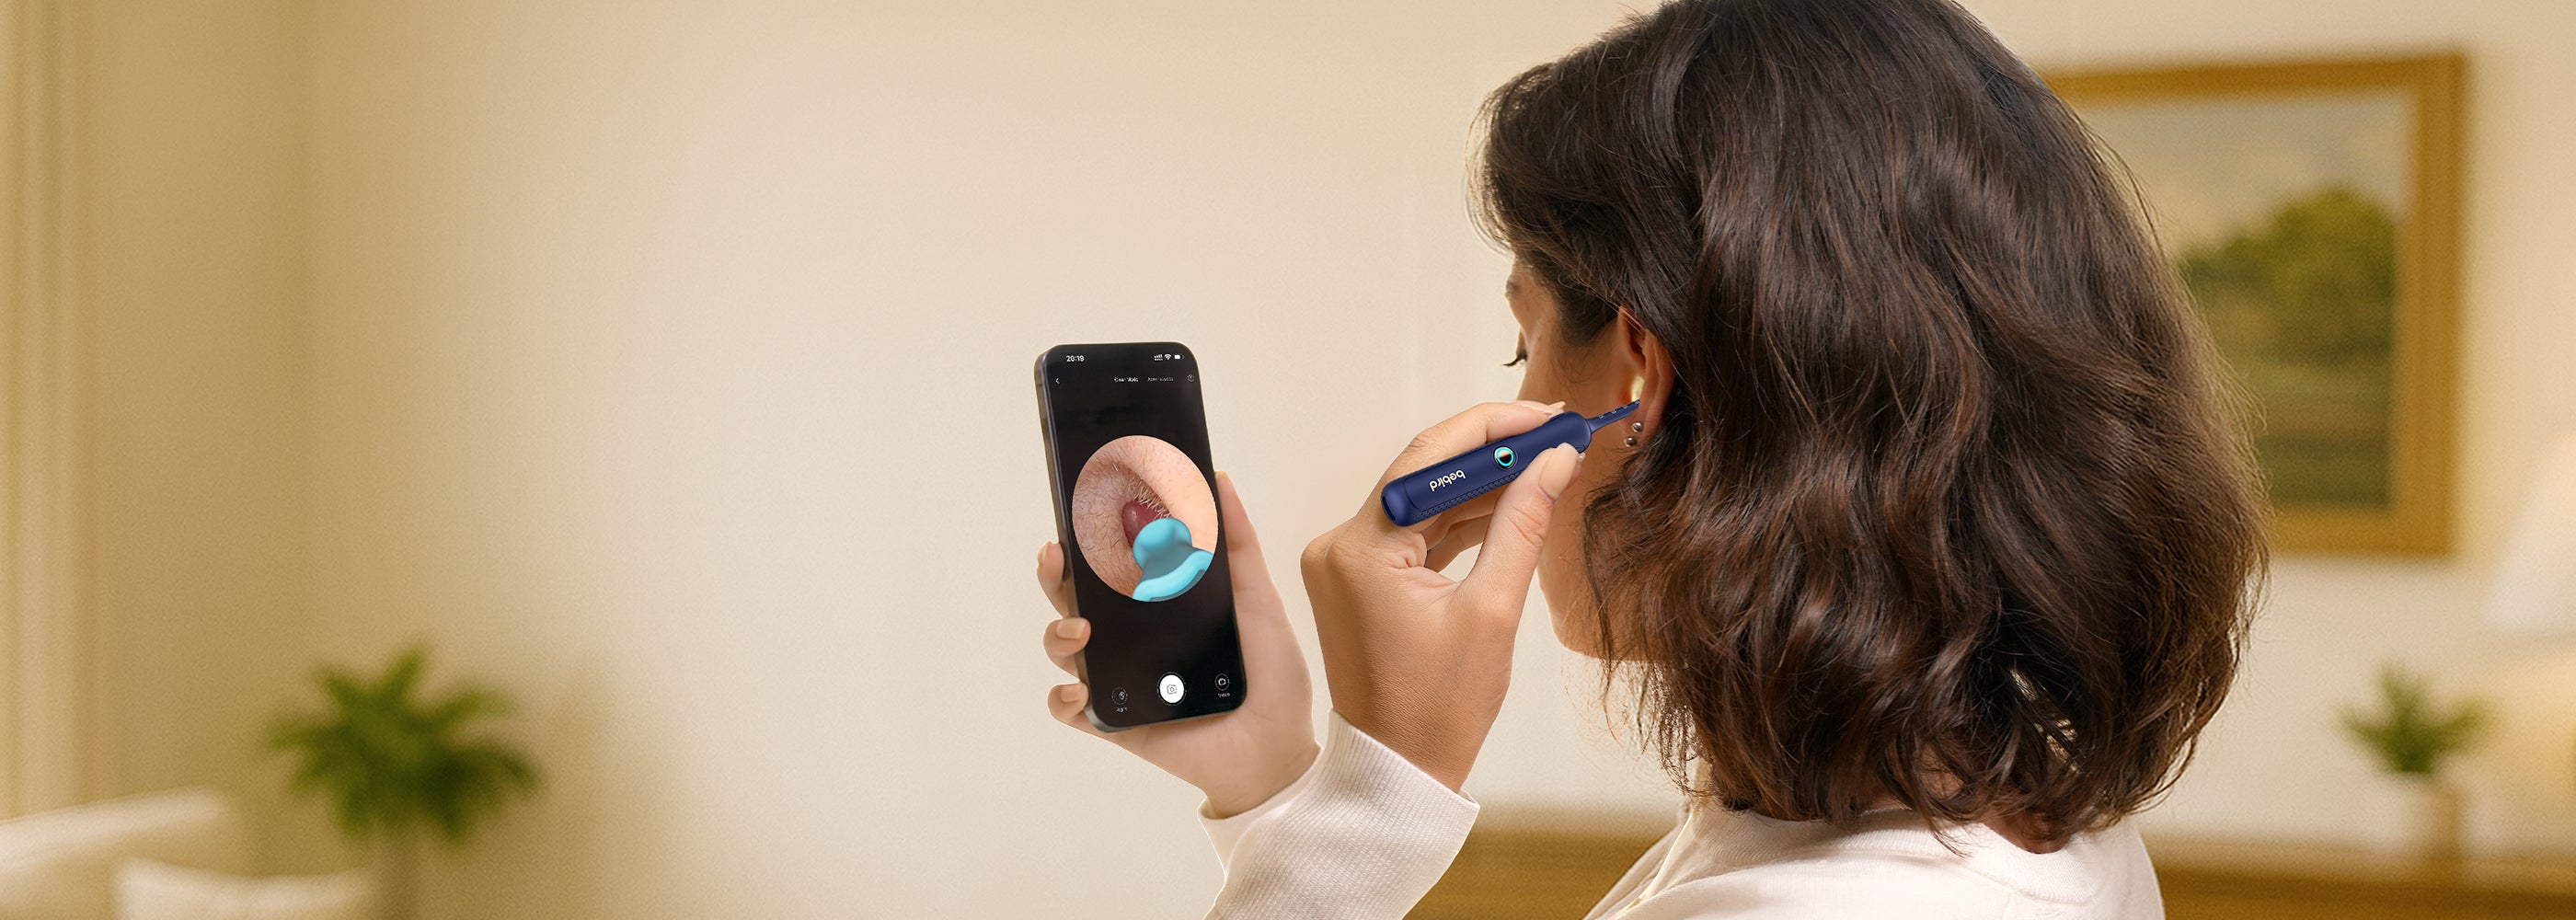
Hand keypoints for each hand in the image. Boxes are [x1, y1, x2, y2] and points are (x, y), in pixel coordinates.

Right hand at [1038, 471, 1317, 817]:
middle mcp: (1133, 640)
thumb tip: (1220, 480)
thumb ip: (1239, 545)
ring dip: (1058, 632)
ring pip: (1062, 648)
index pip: (1112, 567)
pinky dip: (1063, 697)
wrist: (1276, 751)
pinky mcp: (1114, 723)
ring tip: (1082, 631)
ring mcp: (1120, 680)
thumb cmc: (1272, 678)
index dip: (1088, 540)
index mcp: (1160, 608)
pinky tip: (1081, 689)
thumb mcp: (1258, 602)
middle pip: (1075, 600)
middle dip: (1055, 576)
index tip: (1079, 512)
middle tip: (1056, 555)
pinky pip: (1069, 709)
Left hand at [1298, 401, 1578, 791]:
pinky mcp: (1358, 580)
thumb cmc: (1438, 709)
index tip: (1550, 416)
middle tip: (1558, 433)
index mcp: (1361, 550)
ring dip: (1481, 484)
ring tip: (1547, 464)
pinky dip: (1459, 519)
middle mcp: (1339, 545)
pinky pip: (1414, 532)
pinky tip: (1511, 502)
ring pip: (1422, 501)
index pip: (1430, 458)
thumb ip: (1523, 524)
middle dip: (1494, 451)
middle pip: (1424, 473)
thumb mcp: (1493, 611)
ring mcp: (1344, 563)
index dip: (1495, 428)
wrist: (1398, 771)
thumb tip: (1555, 461)